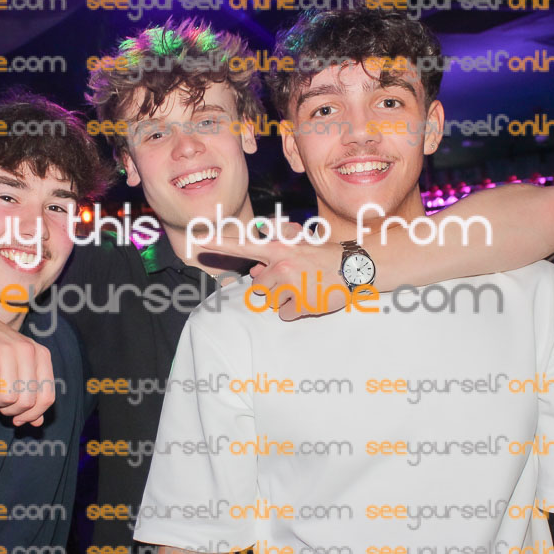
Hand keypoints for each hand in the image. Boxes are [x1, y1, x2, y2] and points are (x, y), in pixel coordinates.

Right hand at [0, 310, 54, 426]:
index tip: (18, 418)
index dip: (33, 415)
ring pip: (8, 398)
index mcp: (41, 355)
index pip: (47, 397)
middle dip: (11, 410)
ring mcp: (7, 351)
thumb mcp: (20, 365)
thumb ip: (31, 391)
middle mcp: (28, 352)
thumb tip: (36, 424)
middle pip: (27, 401)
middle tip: (0, 403)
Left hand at [199, 221, 349, 320]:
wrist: (356, 266)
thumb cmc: (326, 256)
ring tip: (305, 288)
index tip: (197, 240)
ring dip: (285, 299)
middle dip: (272, 288)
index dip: (218, 243)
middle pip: (258, 286)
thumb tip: (256, 273)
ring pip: (271, 302)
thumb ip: (273, 257)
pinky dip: (295, 311)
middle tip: (297, 280)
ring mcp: (290, 284)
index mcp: (279, 247)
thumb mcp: (299, 247)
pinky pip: (284, 314)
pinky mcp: (300, 302)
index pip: (242, 245)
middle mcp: (281, 263)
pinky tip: (310, 300)